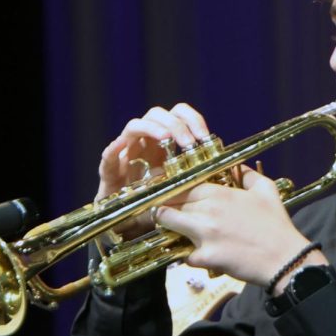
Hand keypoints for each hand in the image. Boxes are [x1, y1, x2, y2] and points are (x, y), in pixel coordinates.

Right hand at [96, 102, 210, 238]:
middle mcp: (146, 141)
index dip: (193, 120)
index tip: (206, 137)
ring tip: (165, 138)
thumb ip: (197, 176)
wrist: (128, 221)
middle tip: (188, 143)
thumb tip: (227, 173)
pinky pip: (108, 156)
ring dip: (152, 129)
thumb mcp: (182, 187)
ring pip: (135, 126)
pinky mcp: (109, 169)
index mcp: (165, 141)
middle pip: (158, 114)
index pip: (179, 115)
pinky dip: (113, 150)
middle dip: (175, 124)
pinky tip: (120, 149)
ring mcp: (127, 152)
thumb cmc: (158, 201)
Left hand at [154, 167, 325, 288]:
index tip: (168, 195)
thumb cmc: (276, 224)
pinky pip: (185, 255)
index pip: (180, 186)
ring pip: (168, 224)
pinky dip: (190, 257)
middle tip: (165, 214)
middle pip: (169, 204)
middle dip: (164, 209)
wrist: (285, 258)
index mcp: (218, 193)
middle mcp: (206, 210)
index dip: (170, 191)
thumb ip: (247, 174)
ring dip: (168, 228)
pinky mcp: (205, 257)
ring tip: (174, 232)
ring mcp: (203, 234)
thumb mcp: (267, 190)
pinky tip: (200, 256)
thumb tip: (238, 166)